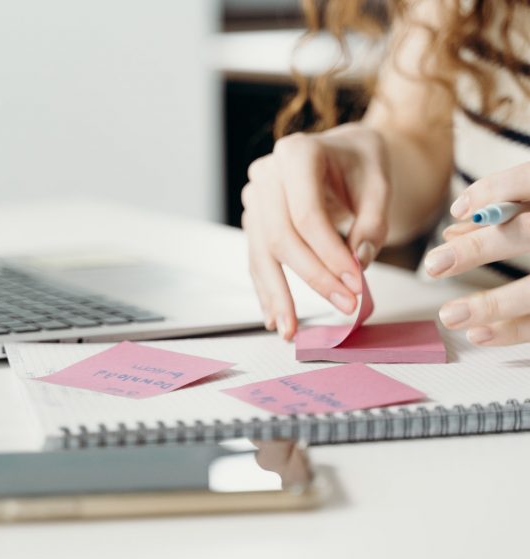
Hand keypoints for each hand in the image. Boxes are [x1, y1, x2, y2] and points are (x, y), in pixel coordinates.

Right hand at [242, 123, 389, 339]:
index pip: (307, 216)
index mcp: (296, 153)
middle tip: (344, 306)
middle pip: (280, 238)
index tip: (355, 285)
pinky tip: (274, 316)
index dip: (330, 255)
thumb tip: (358, 263)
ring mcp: (255, 199)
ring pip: (261, 254)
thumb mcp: (379, 180)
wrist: (339, 152)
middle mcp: (267, 175)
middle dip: (313, 278)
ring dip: (277, 295)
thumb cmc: (359, 162)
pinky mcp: (254, 222)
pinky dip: (266, 290)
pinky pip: (257, 260)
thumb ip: (373, 221)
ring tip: (290, 330)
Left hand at [424, 161, 529, 345]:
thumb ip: (508, 212)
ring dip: (492, 305)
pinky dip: (515, 329)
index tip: (457, 210)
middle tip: (434, 264)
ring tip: (450, 315)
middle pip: (528, 234)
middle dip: (478, 250)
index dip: (495, 190)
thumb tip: (454, 228)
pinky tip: (482, 334)